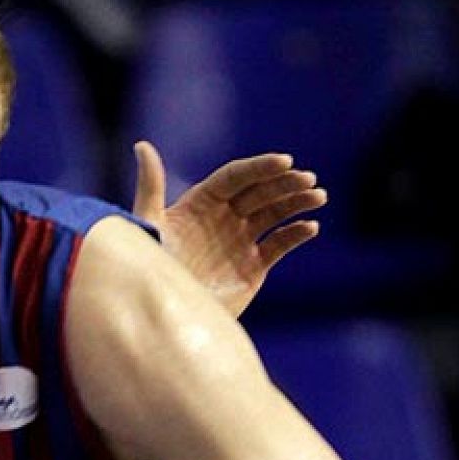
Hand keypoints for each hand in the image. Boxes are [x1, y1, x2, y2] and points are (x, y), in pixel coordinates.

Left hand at [131, 140, 322, 316]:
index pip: (235, 177)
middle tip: (308, 178)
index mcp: (200, 203)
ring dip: (297, 203)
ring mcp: (239, 241)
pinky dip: (296, 234)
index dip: (259, 167)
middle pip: (259, 192)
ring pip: (274, 214)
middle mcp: (222, 217)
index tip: (284, 160)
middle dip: (284, 183)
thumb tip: (140, 145)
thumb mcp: (148, 224)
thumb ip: (150, 186)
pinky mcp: (253, 267)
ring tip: (318, 196)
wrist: (165, 315)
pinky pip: (279, 245)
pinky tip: (310, 227)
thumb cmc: (150, 268)